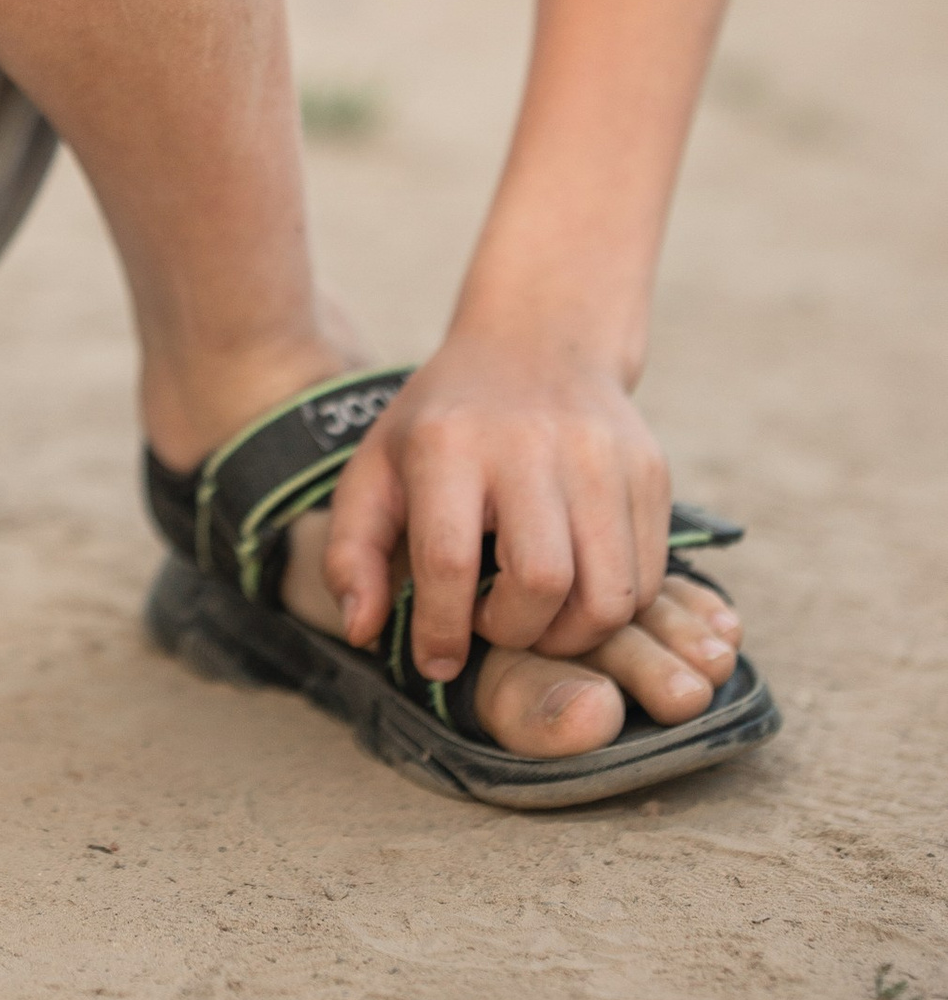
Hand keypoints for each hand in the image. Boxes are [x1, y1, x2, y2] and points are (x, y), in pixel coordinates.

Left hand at [320, 335, 672, 683]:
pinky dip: (614, 607)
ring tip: (538, 616)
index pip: (449, 561)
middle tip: (494, 624)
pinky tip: (577, 588)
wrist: (537, 340)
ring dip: (573, 634)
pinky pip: (649, 579)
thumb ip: (351, 552)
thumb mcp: (375, 467)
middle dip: (516, 634)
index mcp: (448, 442)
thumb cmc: (444, 423)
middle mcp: (531, 444)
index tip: (438, 659)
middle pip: (542, 584)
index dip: (443, 629)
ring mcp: (601, 456)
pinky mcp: (649, 471)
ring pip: (610, 595)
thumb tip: (362, 631)